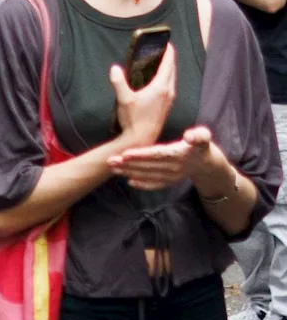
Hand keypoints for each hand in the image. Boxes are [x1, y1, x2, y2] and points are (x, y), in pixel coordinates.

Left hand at [108, 126, 232, 191]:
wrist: (209, 164)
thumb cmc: (202, 146)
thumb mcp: (204, 137)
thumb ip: (199, 135)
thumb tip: (189, 136)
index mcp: (179, 155)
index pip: (157, 155)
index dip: (141, 155)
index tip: (125, 154)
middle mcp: (174, 168)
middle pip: (148, 166)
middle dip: (128, 164)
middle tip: (110, 161)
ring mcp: (171, 177)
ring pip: (148, 175)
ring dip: (129, 172)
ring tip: (113, 168)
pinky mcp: (169, 182)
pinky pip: (155, 184)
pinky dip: (142, 184)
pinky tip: (129, 182)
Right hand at [110, 44, 175, 147]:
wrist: (141, 139)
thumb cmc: (134, 120)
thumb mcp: (124, 99)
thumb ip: (119, 82)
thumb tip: (115, 68)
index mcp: (160, 87)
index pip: (168, 64)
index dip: (168, 52)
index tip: (167, 43)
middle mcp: (168, 92)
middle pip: (172, 70)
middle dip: (169, 59)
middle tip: (162, 50)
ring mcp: (169, 99)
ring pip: (171, 78)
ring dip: (168, 69)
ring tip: (160, 62)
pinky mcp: (166, 106)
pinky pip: (169, 86)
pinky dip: (166, 78)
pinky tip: (158, 80)